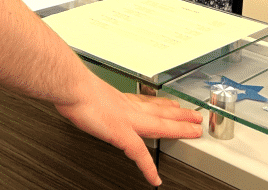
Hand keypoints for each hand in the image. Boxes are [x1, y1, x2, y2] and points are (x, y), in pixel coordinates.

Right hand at [55, 75, 201, 185]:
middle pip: (159, 111)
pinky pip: (140, 155)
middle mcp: (126, 108)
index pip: (144, 102)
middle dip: (178, 114)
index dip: (160, 104)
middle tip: (195, 115)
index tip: (170, 104)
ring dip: (179, 128)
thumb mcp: (83, 88)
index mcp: (117, 99)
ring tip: (193, 131)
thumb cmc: (72, 87)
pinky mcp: (122, 135)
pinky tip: (155, 179)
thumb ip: (86, 94)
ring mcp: (127, 121)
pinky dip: (148, 168)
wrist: (72, 88)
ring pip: (160, 126)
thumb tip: (78, 96)